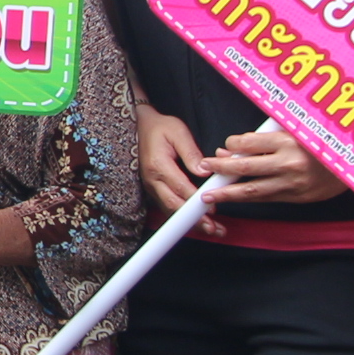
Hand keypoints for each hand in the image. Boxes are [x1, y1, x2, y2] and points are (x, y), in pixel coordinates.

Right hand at [134, 103, 207, 221]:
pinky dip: (181, 216)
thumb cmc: (159, 127)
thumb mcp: (178, 132)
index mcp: (158, 165)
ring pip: (170, 209)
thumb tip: (204, 171)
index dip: (196, 200)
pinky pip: (167, 206)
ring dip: (188, 222)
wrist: (139, 125)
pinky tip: (194, 222)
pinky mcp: (153, 189)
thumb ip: (191, 153)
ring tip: (210, 229)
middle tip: (214, 228)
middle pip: (174, 205)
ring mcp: (151, 186)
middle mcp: (152, 180)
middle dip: (194, 219)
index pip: (180, 187)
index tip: (212, 209)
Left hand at [201, 123, 340, 206]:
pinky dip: (248, 199)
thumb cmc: (324, 142)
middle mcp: (289, 162)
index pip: (248, 142)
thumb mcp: (299, 128)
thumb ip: (268, 134)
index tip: (226, 146)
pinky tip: (234, 199)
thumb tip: (233, 146)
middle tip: (202, 168)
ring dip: (227, 192)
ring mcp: (293, 183)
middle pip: (245, 166)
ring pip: (252, 189)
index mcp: (289, 140)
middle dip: (220, 168)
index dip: (233, 144)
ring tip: (208, 196)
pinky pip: (267, 199)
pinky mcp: (297, 197)